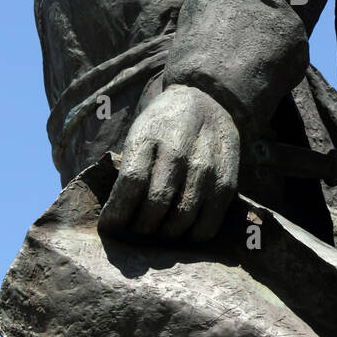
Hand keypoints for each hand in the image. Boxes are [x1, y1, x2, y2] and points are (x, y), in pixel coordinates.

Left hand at [98, 83, 239, 242]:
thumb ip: (130, 168)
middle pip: (156, 203)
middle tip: (135, 233)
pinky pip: (209, 222)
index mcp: (150, 135)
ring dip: (165, 233)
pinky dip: (193, 236)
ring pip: (182, 216)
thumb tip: (115, 217)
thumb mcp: (140, 134)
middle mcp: (180, 149)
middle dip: (140, 227)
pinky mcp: (227, 180)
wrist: (207, 101)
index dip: (117, 212)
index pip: (131, 182)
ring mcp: (206, 165)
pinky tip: (184, 232)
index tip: (109, 227)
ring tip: (157, 232)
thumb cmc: (164, 126)